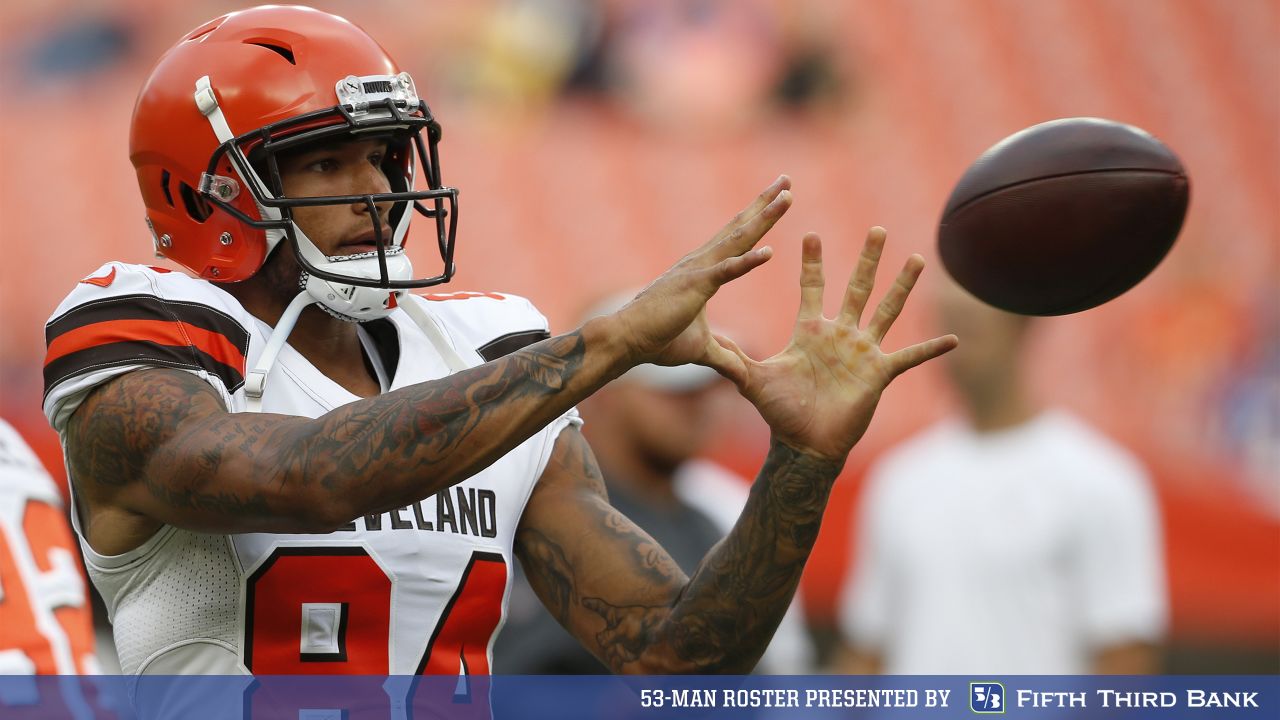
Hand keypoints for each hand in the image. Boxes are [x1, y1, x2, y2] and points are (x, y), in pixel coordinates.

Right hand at [608, 176, 792, 365]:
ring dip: (764, 218)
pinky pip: (726, 272)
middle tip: (786, 179)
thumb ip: (723, 354)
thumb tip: (737, 368)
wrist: (626, 341)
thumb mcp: (701, 347)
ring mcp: (698, 272)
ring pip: (739, 239)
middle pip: (740, 227)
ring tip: (787, 197)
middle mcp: (702, 262)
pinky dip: (748, 262)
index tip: (779, 197)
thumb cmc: (658, 340)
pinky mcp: (695, 288)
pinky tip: (769, 251)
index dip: (758, 217)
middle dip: (765, 203)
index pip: (737, 238)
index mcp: (704, 270)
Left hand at [714, 227, 957, 460]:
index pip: (812, 287)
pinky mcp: (879, 374)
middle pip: (857, 288)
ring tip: (918, 259)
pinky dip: (931, 349)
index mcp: (810, 331)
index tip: (811, 233)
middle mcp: (840, 335)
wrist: (804, 443)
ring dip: (902, 286)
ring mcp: (862, 352)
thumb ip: (730, 359)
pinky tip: (953, 339)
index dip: (812, 262)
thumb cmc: (780, 412)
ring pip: (887, 311)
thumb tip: (699, 343)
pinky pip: (909, 357)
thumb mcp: (751, 380)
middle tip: (877, 229)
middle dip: (867, 259)